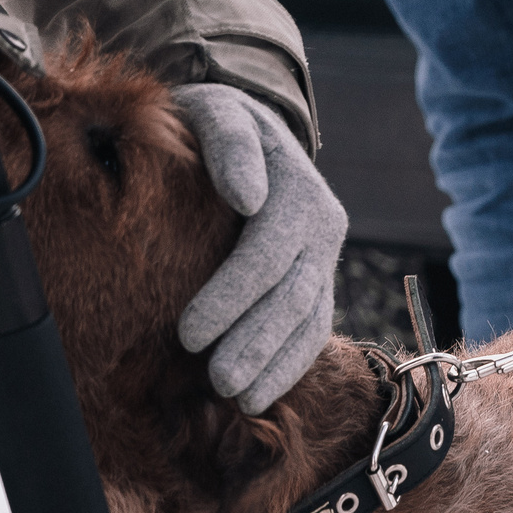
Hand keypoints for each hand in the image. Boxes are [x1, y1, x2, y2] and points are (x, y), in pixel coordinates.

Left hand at [168, 84, 348, 412]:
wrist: (249, 132)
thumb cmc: (215, 124)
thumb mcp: (217, 113)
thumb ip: (230, 145)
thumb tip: (248, 197)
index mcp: (299, 189)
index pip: (266, 253)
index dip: (231, 297)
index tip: (187, 333)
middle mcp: (323, 227)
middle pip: (292, 296)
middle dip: (256, 343)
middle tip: (218, 381)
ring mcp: (325, 258)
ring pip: (308, 320)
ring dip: (276, 365)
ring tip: (239, 399)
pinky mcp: (318, 283)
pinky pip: (313, 331)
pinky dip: (289, 367)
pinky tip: (260, 397)